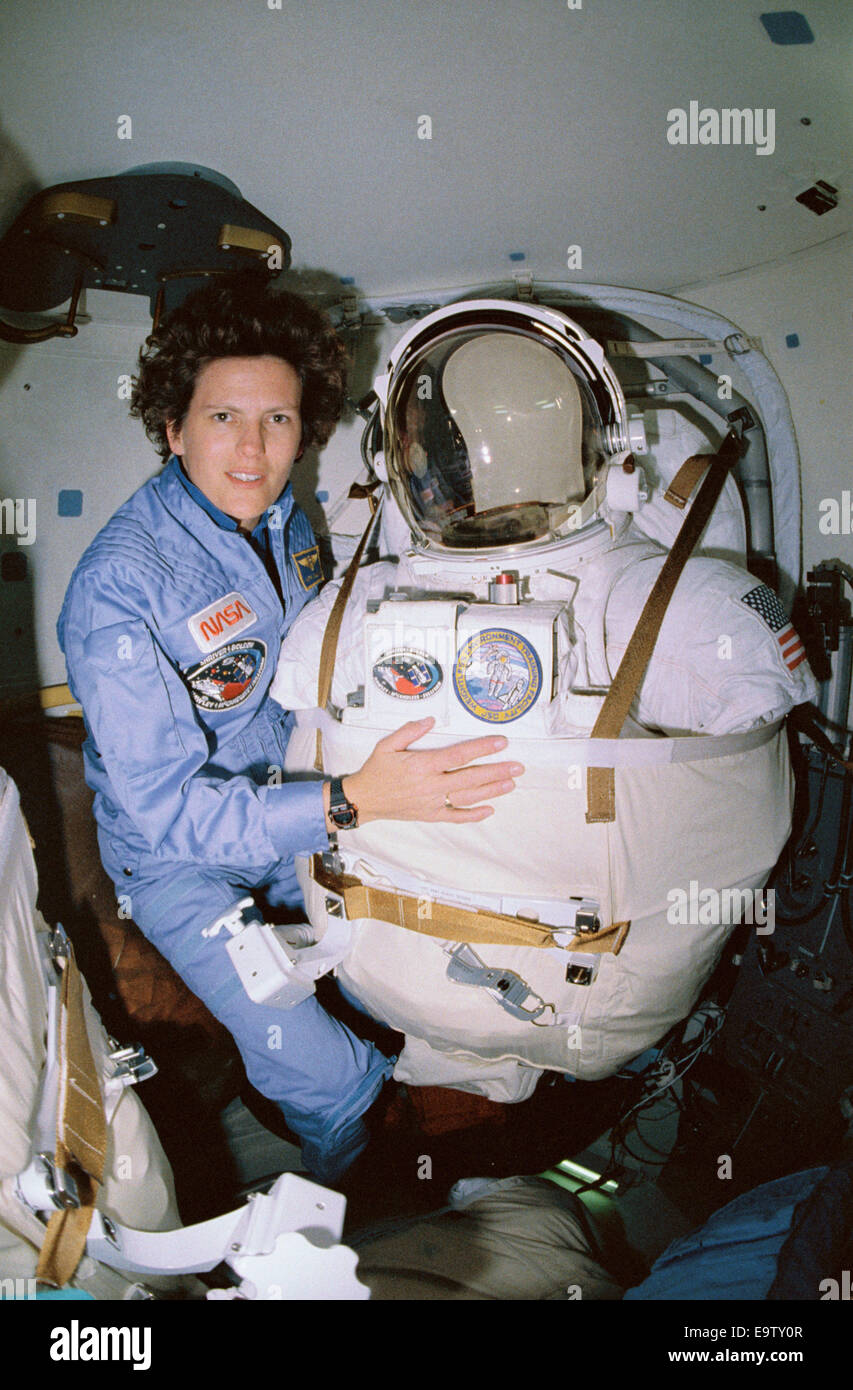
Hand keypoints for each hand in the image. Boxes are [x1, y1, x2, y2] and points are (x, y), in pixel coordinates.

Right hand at [332, 717, 523, 825]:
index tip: (501, 742)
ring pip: (468, 797)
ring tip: (511, 783)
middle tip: (518, 766)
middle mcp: (431, 785)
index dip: (481, 748)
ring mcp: (432, 802)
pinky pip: (456, 816)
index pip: (458, 755)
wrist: (363, 800)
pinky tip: (490, 809)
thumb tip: (431, 720)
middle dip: (496, 771)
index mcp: (422, 765)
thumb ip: (409, 731)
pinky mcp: (430, 815)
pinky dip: (473, 815)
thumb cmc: (375, 770)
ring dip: (491, 791)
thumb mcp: (387, 745)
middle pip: (470, 777)